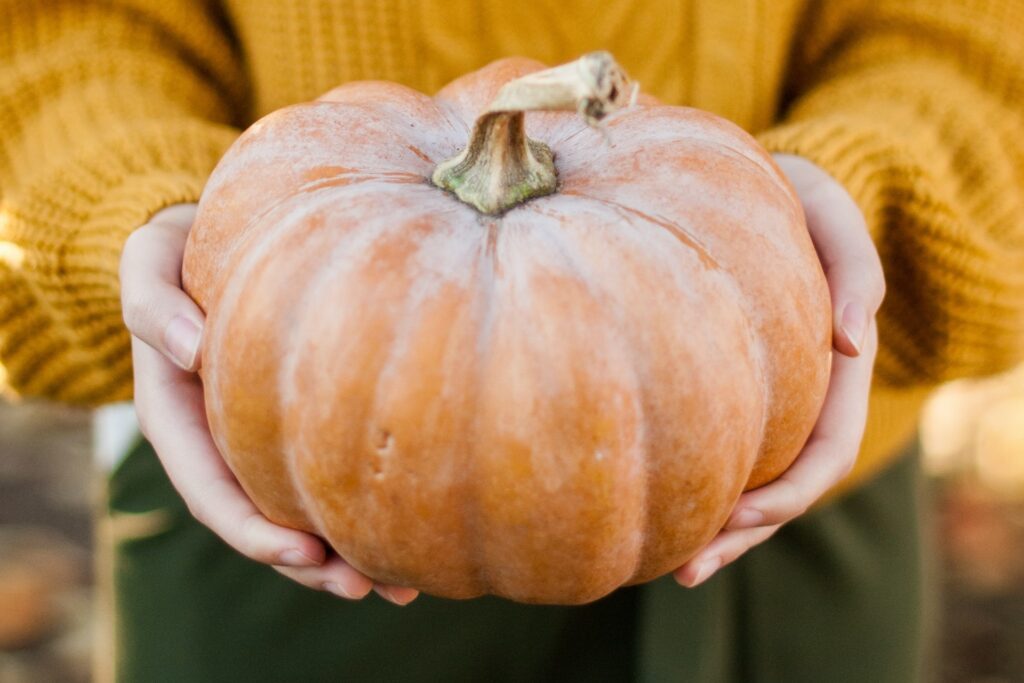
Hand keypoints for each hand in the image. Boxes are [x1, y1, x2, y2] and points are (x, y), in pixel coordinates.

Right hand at [120, 203, 417, 605]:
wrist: (210, 236)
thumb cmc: (177, 246)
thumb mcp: (148, 260)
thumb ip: (150, 301)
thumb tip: (189, 349)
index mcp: (176, 414)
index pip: (209, 488)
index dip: (250, 528)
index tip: (302, 551)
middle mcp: (218, 437)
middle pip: (258, 518)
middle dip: (307, 562)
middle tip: (366, 585)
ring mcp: (255, 434)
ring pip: (295, 509)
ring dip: (340, 555)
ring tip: (399, 585)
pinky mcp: (296, 418)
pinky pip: (321, 471)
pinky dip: (358, 507)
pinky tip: (410, 531)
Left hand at [674, 154, 884, 587]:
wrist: (747, 187)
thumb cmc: (792, 198)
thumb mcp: (831, 215)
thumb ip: (855, 271)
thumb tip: (853, 346)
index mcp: (831, 372)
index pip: (824, 452)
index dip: (790, 493)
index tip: (743, 516)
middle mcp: (798, 398)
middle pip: (781, 489)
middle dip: (741, 533)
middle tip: (687, 569)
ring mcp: (760, 401)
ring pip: (743, 482)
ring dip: (713, 531)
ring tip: (667, 569)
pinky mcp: (716, 389)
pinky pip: (708, 448)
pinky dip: (685, 485)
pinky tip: (645, 511)